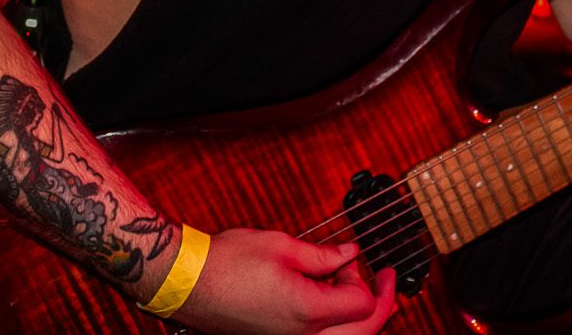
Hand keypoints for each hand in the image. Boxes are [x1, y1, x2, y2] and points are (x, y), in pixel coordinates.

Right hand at [175, 230, 396, 334]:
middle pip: (362, 332)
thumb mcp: (283, 245)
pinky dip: (335, 324)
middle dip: (380, 305)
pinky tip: (327, 296)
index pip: (362, 306)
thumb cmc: (226, 263)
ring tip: (355, 286)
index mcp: (307, 311)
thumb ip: (324, 255)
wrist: (187, 283)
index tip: (364, 259)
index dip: (367, 279)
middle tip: (385, 281)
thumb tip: (350, 254)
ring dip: (358, 318)